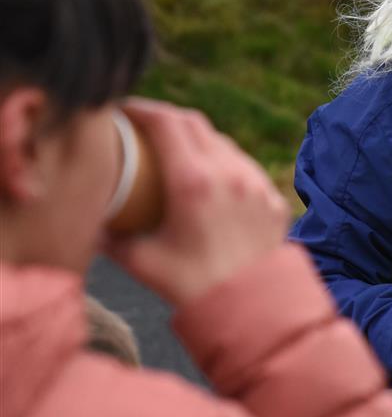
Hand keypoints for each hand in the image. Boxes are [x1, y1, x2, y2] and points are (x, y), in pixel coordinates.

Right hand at [104, 98, 289, 304]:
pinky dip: (225, 163)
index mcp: (193, 181)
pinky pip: (246, 168)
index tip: (125, 110)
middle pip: (196, 124)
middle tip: (146, 126)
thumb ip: (111, 238)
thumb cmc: (192, 287)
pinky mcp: (273, 198)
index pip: (166, 123)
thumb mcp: (141, 261)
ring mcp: (256, 183)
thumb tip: (92, 224)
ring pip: (224, 143)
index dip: (142, 109)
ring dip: (198, 139)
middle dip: (167, 117)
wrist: (251, 308)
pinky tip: (212, 177)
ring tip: (178, 151)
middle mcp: (229, 173)